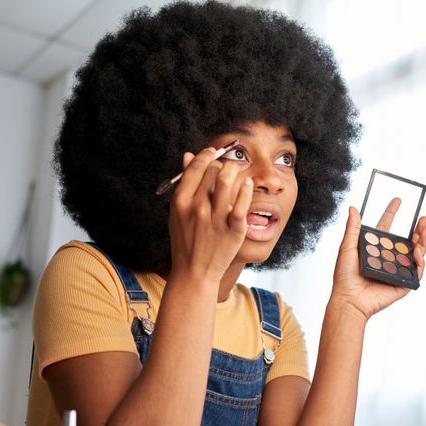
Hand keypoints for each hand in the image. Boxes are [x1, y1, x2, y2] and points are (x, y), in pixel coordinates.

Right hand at [168, 147, 253, 282]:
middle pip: (212, 171)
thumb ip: (185, 184)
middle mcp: (196, 208)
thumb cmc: (185, 240)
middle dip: (221, 163)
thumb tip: (189, 155)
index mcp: (180, 202)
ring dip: (234, 170)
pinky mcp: (232, 230)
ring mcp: (215, 219)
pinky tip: (248, 183)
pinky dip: (246, 189)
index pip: (196, 167)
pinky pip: (242, 204)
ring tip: (237, 170)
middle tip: (226, 165)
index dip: (207, 155)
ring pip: (227, 181)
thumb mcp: (178, 212)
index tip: (213, 152)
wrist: (193, 273)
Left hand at [331, 201, 425, 320]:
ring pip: (416, 253)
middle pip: (407, 240)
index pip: (386, 227)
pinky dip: (420, 261)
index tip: (398, 199)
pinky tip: (418, 251)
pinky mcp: (403, 283)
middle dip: (418, 229)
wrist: (348, 298)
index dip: (392, 212)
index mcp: (375, 248)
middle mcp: (388, 258)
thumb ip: (353, 228)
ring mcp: (397, 270)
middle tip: (424, 218)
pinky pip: (416, 271)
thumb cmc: (344, 276)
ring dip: (424, 241)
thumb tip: (352, 208)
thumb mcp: (347, 247)